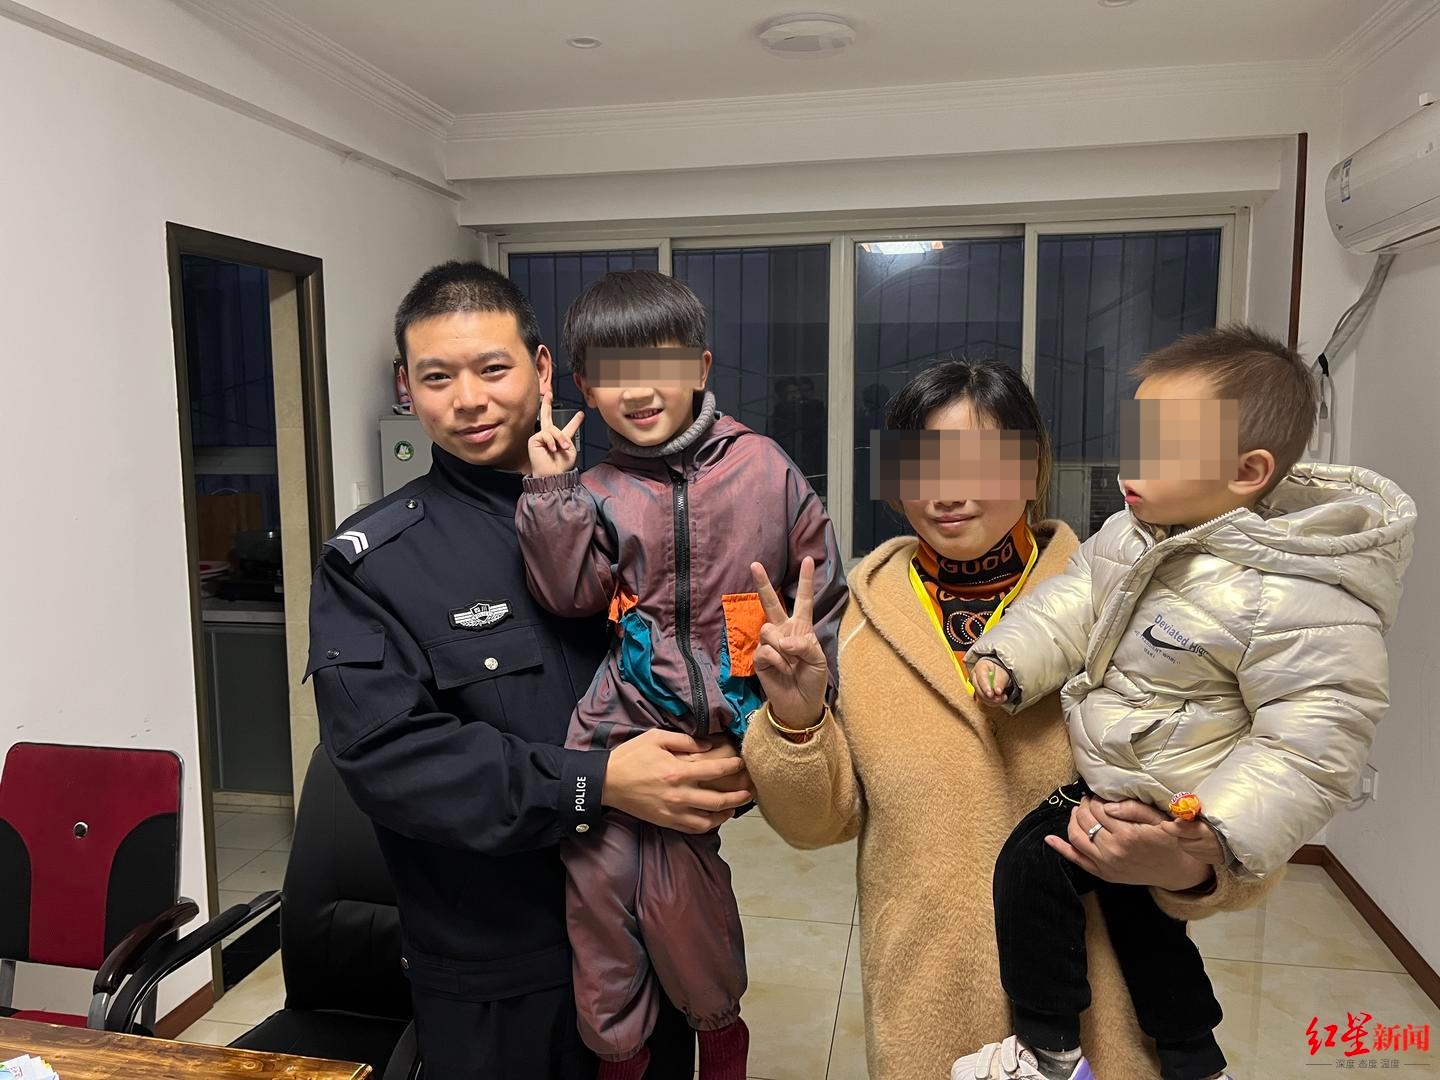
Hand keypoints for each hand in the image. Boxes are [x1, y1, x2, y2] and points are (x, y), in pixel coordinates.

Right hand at [528, 392, 582, 477]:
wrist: (553, 475)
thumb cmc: (562, 465)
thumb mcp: (570, 449)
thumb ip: (566, 436)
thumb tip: (561, 430)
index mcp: (561, 440)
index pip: (568, 427)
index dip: (575, 421)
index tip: (581, 414)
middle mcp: (549, 437)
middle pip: (547, 417)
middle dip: (547, 405)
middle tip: (549, 394)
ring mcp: (540, 437)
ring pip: (552, 429)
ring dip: (559, 438)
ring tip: (562, 448)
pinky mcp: (534, 439)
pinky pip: (545, 434)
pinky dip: (551, 441)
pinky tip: (552, 449)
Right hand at [601, 729, 751, 833]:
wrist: (606, 782)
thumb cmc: (631, 756)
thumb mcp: (656, 738)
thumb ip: (685, 740)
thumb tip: (709, 746)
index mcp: (677, 771)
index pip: (715, 770)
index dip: (733, 766)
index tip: (743, 763)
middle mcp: (678, 795)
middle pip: (718, 799)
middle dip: (739, 795)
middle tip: (751, 790)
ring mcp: (673, 812)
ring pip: (709, 819)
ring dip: (727, 813)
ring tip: (736, 806)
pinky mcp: (666, 822)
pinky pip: (694, 828)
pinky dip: (709, 825)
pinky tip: (715, 818)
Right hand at [750, 556, 828, 728]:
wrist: (801, 704)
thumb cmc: (813, 680)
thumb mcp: (818, 660)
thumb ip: (804, 645)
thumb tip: (782, 640)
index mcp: (802, 628)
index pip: (804, 600)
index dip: (805, 581)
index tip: (807, 559)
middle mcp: (784, 631)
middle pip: (771, 603)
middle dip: (763, 583)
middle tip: (754, 564)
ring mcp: (770, 643)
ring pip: (769, 629)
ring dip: (782, 647)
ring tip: (790, 663)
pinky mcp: (759, 658)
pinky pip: (766, 650)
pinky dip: (776, 661)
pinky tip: (783, 670)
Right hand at [971, 658, 1009, 703]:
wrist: (998, 673)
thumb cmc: (999, 670)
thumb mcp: (1003, 673)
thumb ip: (1000, 681)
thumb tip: (998, 691)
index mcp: (980, 667)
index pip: (981, 677)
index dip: (985, 687)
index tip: (991, 694)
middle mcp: (975, 677)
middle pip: (978, 689)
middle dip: (989, 697)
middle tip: (1000, 698)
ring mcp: (977, 686)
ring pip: (981, 697)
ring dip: (993, 700)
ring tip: (1003, 697)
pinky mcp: (980, 694)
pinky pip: (984, 701)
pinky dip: (993, 702)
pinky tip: (1000, 699)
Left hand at [1045, 796, 1213, 891]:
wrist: (1178, 871)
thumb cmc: (1170, 841)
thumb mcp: (1159, 820)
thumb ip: (1134, 809)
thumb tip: (1108, 804)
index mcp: (1127, 834)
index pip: (1098, 809)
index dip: (1095, 799)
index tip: (1097, 795)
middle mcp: (1113, 850)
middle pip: (1085, 821)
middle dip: (1083, 806)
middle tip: (1087, 799)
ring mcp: (1106, 864)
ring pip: (1076, 837)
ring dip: (1072, 820)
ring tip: (1079, 811)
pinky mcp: (1103, 874)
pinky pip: (1076, 860)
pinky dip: (1061, 849)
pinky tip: (1049, 839)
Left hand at [1161, 818, 1226, 865]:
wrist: (1245, 833)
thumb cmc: (1225, 817)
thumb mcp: (1209, 812)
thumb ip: (1194, 814)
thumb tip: (1177, 817)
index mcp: (1207, 831)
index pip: (1183, 831)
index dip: (1171, 827)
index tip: (1164, 824)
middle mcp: (1209, 846)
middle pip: (1182, 842)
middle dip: (1179, 833)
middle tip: (1183, 825)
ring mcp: (1212, 855)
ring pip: (1188, 849)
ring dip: (1186, 841)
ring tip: (1193, 833)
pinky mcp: (1214, 861)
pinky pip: (1196, 855)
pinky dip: (1194, 848)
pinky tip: (1200, 841)